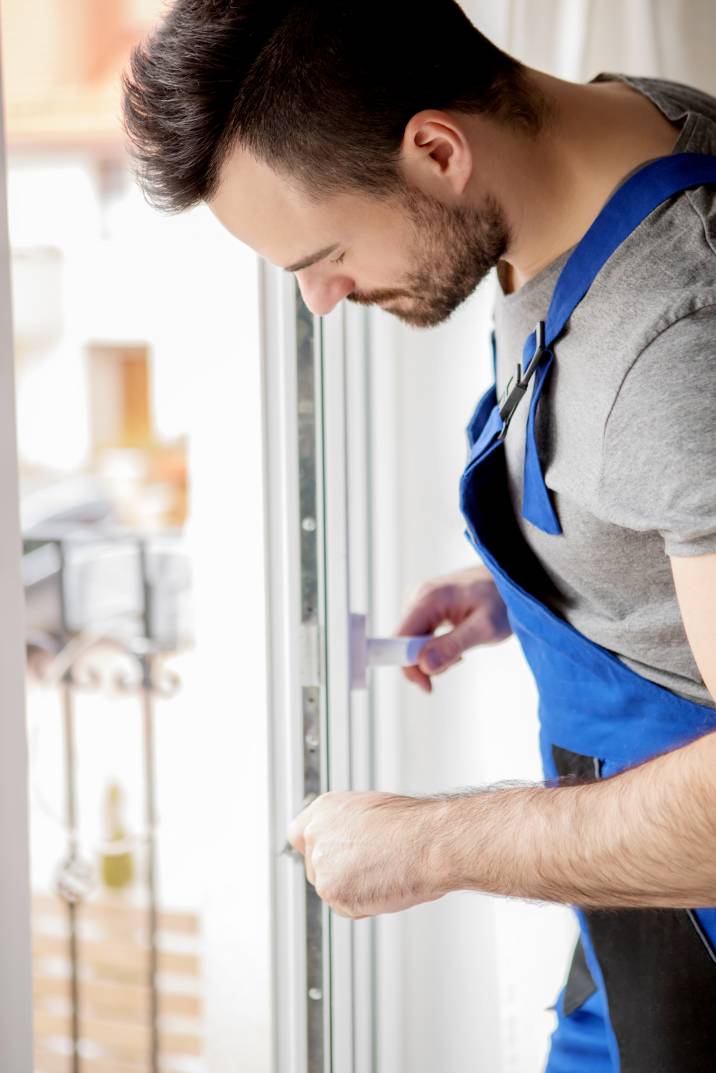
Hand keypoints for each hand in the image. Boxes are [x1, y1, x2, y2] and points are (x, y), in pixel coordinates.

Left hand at [286, 790, 449, 917]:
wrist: (429, 844)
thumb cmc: (413, 827)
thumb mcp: (372, 813)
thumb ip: (347, 828)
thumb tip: (347, 845)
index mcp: (325, 809)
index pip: (299, 834)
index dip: (316, 849)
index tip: (329, 857)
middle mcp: (316, 834)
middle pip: (314, 866)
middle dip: (337, 874)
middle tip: (369, 869)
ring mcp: (322, 864)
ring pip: (330, 889)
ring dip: (353, 890)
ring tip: (384, 872)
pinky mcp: (332, 891)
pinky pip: (345, 908)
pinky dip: (363, 905)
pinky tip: (384, 886)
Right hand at [396, 564, 510, 692]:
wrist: (509, 580)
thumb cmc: (502, 600)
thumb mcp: (485, 627)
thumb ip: (453, 645)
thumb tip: (425, 665)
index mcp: (428, 598)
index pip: (400, 639)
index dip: (408, 666)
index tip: (428, 685)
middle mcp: (417, 596)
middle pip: (403, 643)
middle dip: (426, 663)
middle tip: (459, 660)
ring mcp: (418, 600)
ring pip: (411, 643)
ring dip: (433, 656)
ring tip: (461, 649)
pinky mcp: (423, 607)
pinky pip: (418, 636)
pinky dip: (434, 648)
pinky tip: (455, 642)